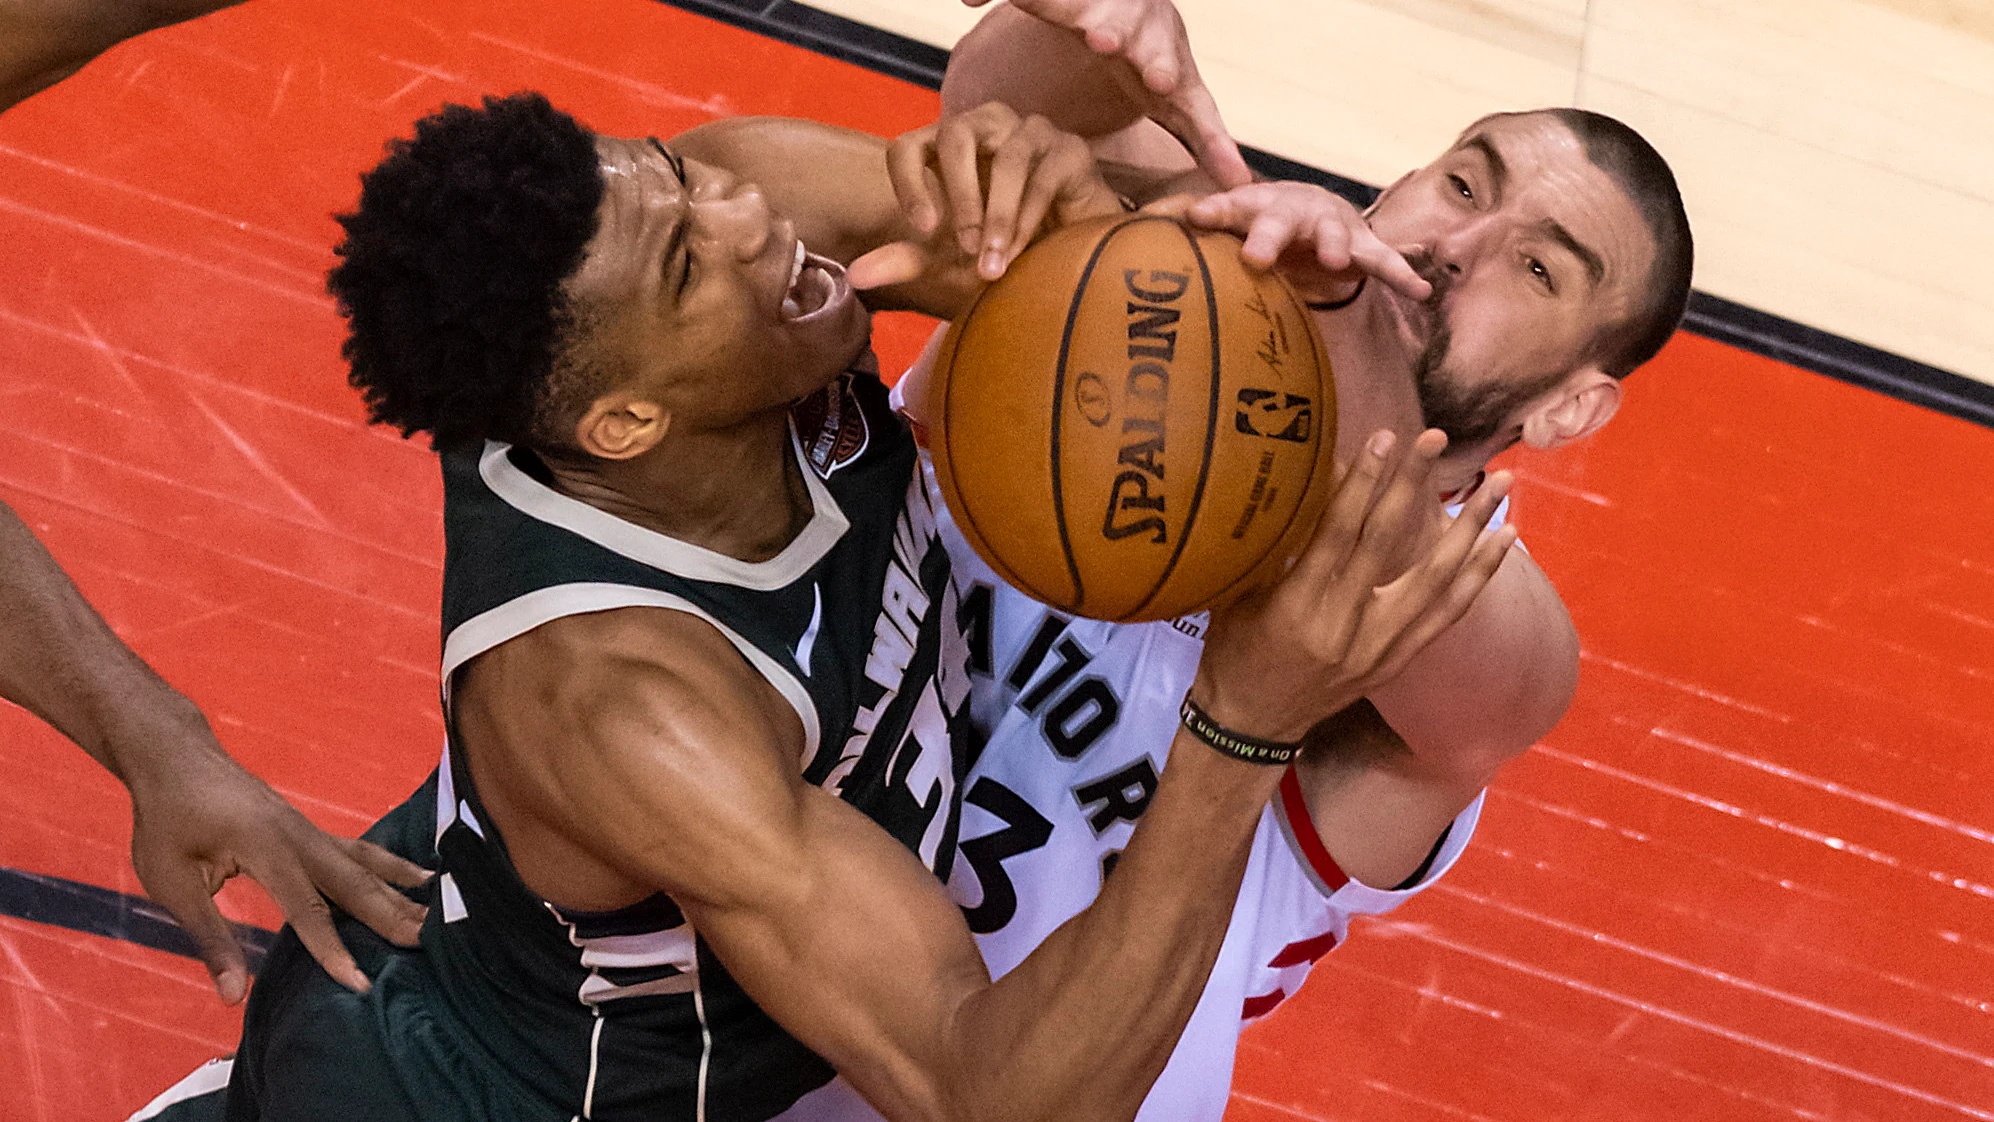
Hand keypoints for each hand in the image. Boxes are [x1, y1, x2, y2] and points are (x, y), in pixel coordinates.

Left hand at [125, 729, 428, 1001]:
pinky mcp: (308, 829)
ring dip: (400, 891)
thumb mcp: (173, 882)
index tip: (360, 984)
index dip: (332, 950)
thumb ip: (210, 937)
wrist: (176, 758)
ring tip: (436, 911)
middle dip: (391, 916)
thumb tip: (231, 995)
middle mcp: (298, 835)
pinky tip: (417, 876)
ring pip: (364, 864)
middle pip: (353, 882)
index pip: (307, 908)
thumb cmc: (165, 819)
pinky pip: (359, 851)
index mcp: (265, 847)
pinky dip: (391, 867)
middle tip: (428, 944)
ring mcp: (308, 828)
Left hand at [850, 101, 1122, 287]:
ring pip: (1008, 156)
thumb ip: (906, 262)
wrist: (1070, 266)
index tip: (923, 229)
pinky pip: (1045, 175)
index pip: (909, 146)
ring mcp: (1032, 133)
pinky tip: (1025, 252)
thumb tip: (855, 276)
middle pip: (957, 134)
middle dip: (960, 195)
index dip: (910, 182)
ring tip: (995, 263)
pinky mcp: (1072, 150)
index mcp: (947, 149)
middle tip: (965, 246)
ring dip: (998, 214)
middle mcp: (988, 128)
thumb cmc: (1002, 254)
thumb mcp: (948, 263)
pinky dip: (1030, 218)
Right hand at [969, 0, 1250, 188]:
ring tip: (1024, 1)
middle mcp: (1127, 19)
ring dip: (1050, 1)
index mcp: (1159, 48)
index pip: (1163, 56)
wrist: (1132, 16)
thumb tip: (1245, 188)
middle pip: (1122, 19)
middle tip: (1103, 37)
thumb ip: (1210, 141)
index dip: (1160, 65)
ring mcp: (1088, 5)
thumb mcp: (1184, 103)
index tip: (1159, 78)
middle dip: (1115, 26)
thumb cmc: (1157, 67)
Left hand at [1184, 181, 1432, 304]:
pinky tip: (1422, 290)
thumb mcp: (1229, 223)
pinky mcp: (1362, 245)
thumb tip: (1143, 230)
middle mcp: (1294, 211)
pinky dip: (1402, 274)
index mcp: (1256, 205)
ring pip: (1332, 235)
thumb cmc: (1260, 222)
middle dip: (1269, 235)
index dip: (1213, 211)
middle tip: (1257, 256)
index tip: (1194, 218)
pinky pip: (1383, 261)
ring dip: (1333, 247)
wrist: (1314, 207)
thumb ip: (1198, 229)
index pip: (1230, 206)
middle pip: (1279, 219)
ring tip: (1334, 263)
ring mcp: (1331, 227)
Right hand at [1193, 429, 1516, 742]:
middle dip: (1413, 486)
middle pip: (1388, 545)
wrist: (1252, 725)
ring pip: (1436, 581)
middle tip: (1435, 438)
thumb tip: (1310, 479)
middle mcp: (1345, 629)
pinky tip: (1503, 539)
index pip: (1337, 533)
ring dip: (1471, 528)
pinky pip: (1449, 613)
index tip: (1382, 438)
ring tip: (1500, 484)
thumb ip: (1275, 546)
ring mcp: (1378, 648)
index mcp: (1298, 609)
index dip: (1361, 483)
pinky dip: (1479, 575)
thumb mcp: (1238, 596)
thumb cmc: (1233, 653)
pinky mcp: (1397, 661)